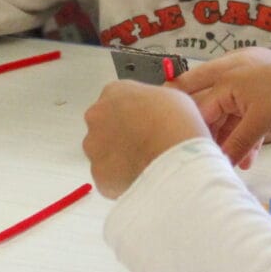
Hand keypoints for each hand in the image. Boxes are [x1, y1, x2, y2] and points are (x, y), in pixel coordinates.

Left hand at [81, 80, 208, 198]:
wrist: (173, 158)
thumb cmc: (177, 125)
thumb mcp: (172, 98)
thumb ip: (152, 101)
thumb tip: (154, 111)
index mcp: (114, 91)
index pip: (116, 100)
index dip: (133, 114)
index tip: (144, 124)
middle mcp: (97, 116)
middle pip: (104, 126)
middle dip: (121, 136)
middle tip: (144, 146)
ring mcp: (94, 145)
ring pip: (103, 153)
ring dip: (119, 158)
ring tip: (145, 164)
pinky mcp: (98, 172)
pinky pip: (108, 177)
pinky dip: (121, 179)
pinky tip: (141, 177)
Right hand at [173, 51, 270, 165]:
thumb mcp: (258, 122)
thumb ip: (236, 143)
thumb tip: (220, 161)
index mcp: (226, 81)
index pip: (201, 110)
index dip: (198, 133)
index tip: (194, 154)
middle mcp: (234, 83)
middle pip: (215, 115)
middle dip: (215, 140)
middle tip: (211, 160)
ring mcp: (251, 91)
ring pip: (233, 121)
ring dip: (234, 143)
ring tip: (233, 165)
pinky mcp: (266, 101)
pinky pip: (249, 121)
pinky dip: (249, 139)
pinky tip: (249, 160)